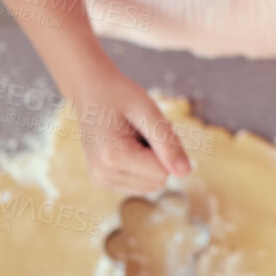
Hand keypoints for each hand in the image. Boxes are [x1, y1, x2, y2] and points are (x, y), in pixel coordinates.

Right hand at [60, 68, 191, 195]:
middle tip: (140, 130)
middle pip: (158, 180)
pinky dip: (140, 167)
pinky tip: (126, 146)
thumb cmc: (120, 95)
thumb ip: (168, 142)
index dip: (164, 147)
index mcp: (113, 157)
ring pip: (150, 185)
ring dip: (149, 161)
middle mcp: (103, 175)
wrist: (90, 89)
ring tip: (132, 137)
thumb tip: (186, 172)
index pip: (163, 172)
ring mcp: (101, 180)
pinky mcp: (102, 181)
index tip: (146, 127)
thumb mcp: (149, 111)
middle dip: (158, 156)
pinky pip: (139, 184)